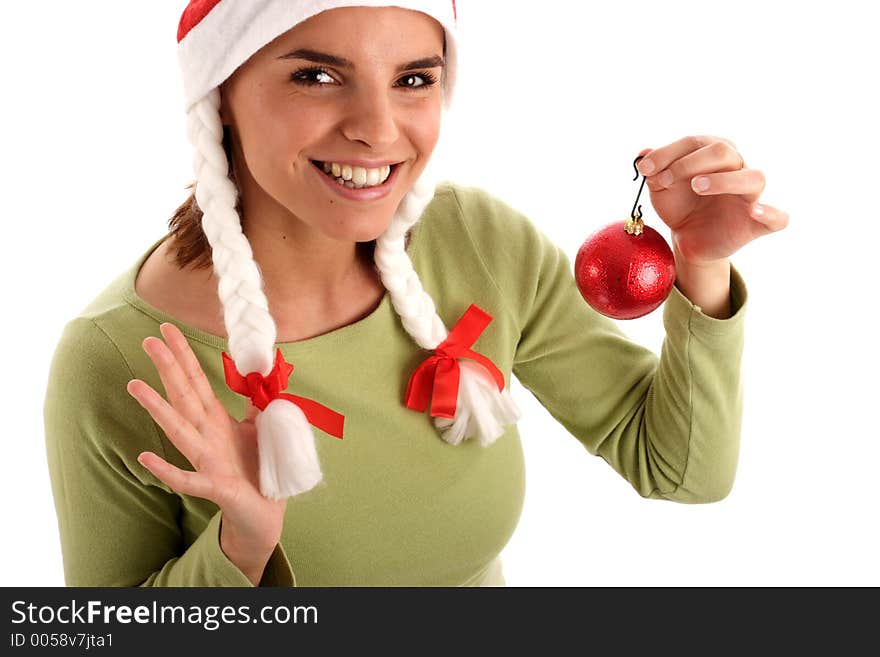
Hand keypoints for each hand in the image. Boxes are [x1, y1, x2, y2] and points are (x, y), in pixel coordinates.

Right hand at [126, 322, 285, 574]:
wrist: (265, 512)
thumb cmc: (258, 469)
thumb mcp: (261, 429)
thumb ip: (257, 403)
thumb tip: (261, 373)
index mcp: (216, 420)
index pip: (195, 381)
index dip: (183, 354)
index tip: (167, 328)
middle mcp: (206, 436)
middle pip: (184, 396)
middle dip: (168, 368)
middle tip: (148, 339)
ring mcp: (206, 461)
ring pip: (179, 431)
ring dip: (157, 409)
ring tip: (135, 386)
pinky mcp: (214, 487)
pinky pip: (187, 480)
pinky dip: (167, 470)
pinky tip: (145, 457)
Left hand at [635, 135, 788, 264]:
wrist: (688, 239)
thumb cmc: (680, 205)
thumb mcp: (661, 188)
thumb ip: (654, 169)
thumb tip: (643, 154)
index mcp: (714, 154)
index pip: (694, 142)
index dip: (667, 153)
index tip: (644, 169)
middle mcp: (737, 168)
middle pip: (723, 151)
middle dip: (688, 163)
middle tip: (665, 181)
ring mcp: (750, 196)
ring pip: (753, 178)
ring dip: (724, 180)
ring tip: (697, 186)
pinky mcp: (757, 224)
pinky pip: (778, 218)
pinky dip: (771, 214)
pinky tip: (755, 211)